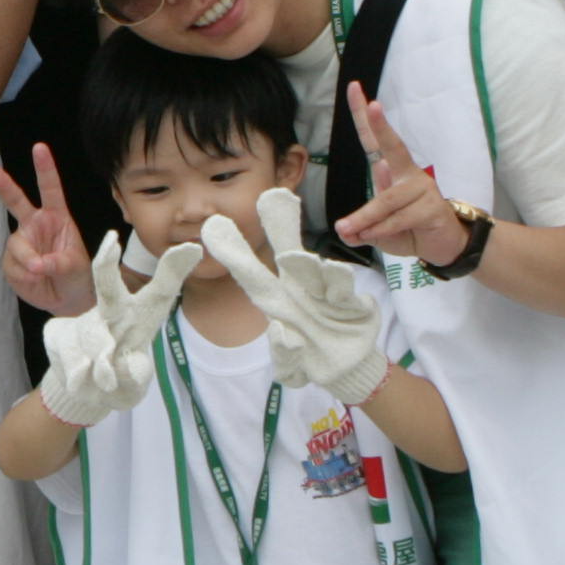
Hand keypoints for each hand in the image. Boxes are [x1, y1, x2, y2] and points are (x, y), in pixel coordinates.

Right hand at [0, 140, 94, 314]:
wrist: (67, 300)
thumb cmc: (77, 276)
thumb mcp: (76, 267)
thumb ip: (59, 263)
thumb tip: (39, 265)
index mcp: (57, 218)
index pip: (51, 189)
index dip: (45, 168)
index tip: (39, 148)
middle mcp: (36, 225)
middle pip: (16, 202)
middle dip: (4, 186)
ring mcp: (22, 242)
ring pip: (16, 246)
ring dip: (28, 263)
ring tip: (43, 275)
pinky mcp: (11, 261)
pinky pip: (12, 266)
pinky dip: (24, 277)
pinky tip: (35, 281)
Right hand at [35, 235, 195, 426]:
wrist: (82, 394)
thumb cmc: (119, 380)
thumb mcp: (133, 384)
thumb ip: (134, 375)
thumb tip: (131, 363)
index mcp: (142, 319)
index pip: (160, 292)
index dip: (174, 271)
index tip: (190, 248)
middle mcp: (114, 314)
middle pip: (108, 287)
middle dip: (107, 265)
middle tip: (110, 243)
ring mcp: (85, 323)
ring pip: (90, 333)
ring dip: (100, 359)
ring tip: (106, 381)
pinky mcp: (58, 333)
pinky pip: (69, 352)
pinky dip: (79, 373)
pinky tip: (81, 382)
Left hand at [202, 187, 391, 403]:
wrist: (347, 367)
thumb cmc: (310, 359)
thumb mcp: (292, 367)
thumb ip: (286, 354)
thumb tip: (281, 333)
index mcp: (276, 299)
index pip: (251, 273)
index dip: (233, 252)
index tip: (213, 225)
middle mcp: (299, 289)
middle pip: (289, 254)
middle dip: (280, 226)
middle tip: (271, 196)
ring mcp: (325, 293)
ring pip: (316, 272)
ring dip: (306, 265)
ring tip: (292, 258)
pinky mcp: (351, 303)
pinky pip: (343, 290)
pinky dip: (338, 284)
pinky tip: (336, 273)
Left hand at [328, 84, 478, 271]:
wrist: (443, 246)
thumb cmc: (410, 230)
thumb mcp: (378, 230)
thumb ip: (361, 228)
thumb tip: (345, 229)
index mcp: (392, 171)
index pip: (375, 141)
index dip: (365, 116)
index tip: (354, 88)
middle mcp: (408, 174)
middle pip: (392, 147)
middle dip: (379, 125)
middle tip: (372, 104)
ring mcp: (423, 188)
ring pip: (386, 200)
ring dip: (365, 218)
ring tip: (347, 230)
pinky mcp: (432, 206)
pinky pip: (399, 217)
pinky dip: (382, 229)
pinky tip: (372, 235)